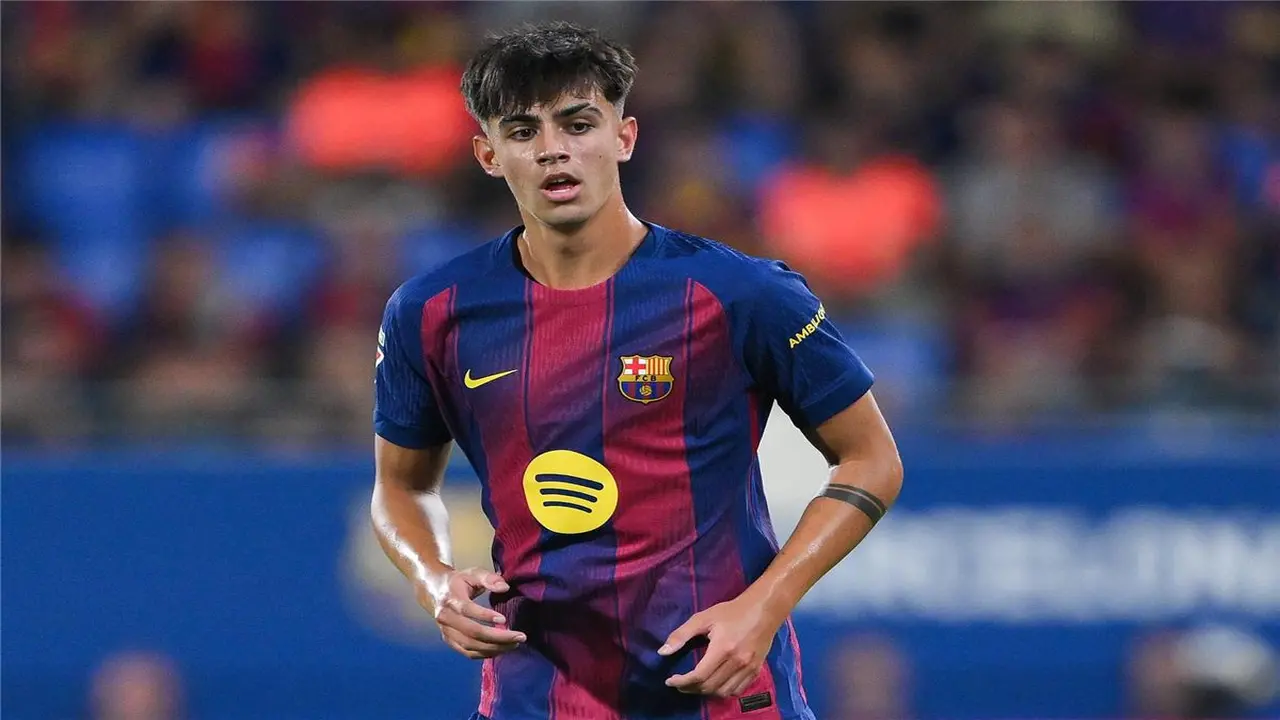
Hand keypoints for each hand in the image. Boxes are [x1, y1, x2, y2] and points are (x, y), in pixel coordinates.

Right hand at [418, 567, 526, 659]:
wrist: (435, 591)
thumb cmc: (458, 582)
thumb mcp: (472, 573)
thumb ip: (489, 578)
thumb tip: (504, 587)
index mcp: (450, 599)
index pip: (467, 610)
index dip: (485, 616)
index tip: (504, 619)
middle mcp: (446, 618)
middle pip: (471, 632)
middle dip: (498, 637)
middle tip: (520, 637)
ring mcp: (446, 632)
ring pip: (470, 646)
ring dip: (494, 648)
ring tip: (514, 644)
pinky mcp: (450, 641)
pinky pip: (468, 653)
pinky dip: (485, 654)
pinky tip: (501, 649)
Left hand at [658, 593, 783, 696]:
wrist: (764, 610)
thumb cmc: (731, 612)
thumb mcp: (704, 617)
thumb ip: (681, 635)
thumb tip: (662, 652)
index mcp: (722, 648)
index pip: (699, 676)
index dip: (682, 682)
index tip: (670, 681)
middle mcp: (737, 662)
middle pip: (709, 687)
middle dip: (690, 689)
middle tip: (680, 683)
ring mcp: (748, 668)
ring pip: (723, 692)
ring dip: (706, 692)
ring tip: (695, 685)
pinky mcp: (756, 670)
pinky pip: (737, 690)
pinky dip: (723, 691)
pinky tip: (715, 684)